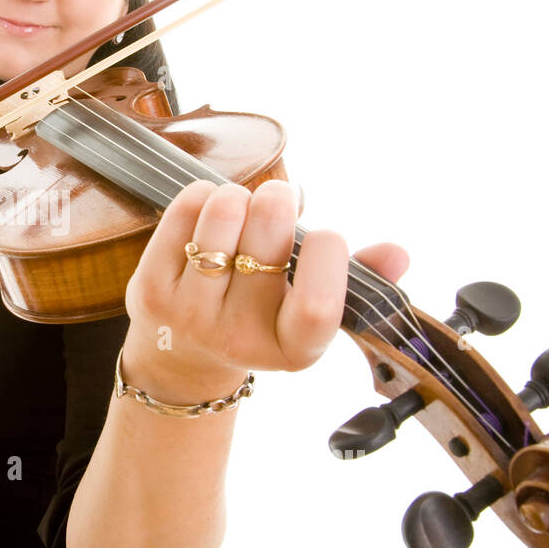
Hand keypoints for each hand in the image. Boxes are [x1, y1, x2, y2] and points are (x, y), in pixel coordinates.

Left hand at [121, 180, 408, 404]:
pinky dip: (203, 194)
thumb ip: (359, 281)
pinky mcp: (150, 291)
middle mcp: (239, 340)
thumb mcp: (311, 311)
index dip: (329, 256)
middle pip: (267, 239)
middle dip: (280, 200)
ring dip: (240, 195)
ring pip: (223, 214)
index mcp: (293, 350)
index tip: (326, 236)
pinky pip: (184, 211)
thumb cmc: (262, 315)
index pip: (318, 306)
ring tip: (244, 208)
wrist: (182, 353)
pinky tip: (212, 209)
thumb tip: (398, 254)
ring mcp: (190, 316)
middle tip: (281, 199)